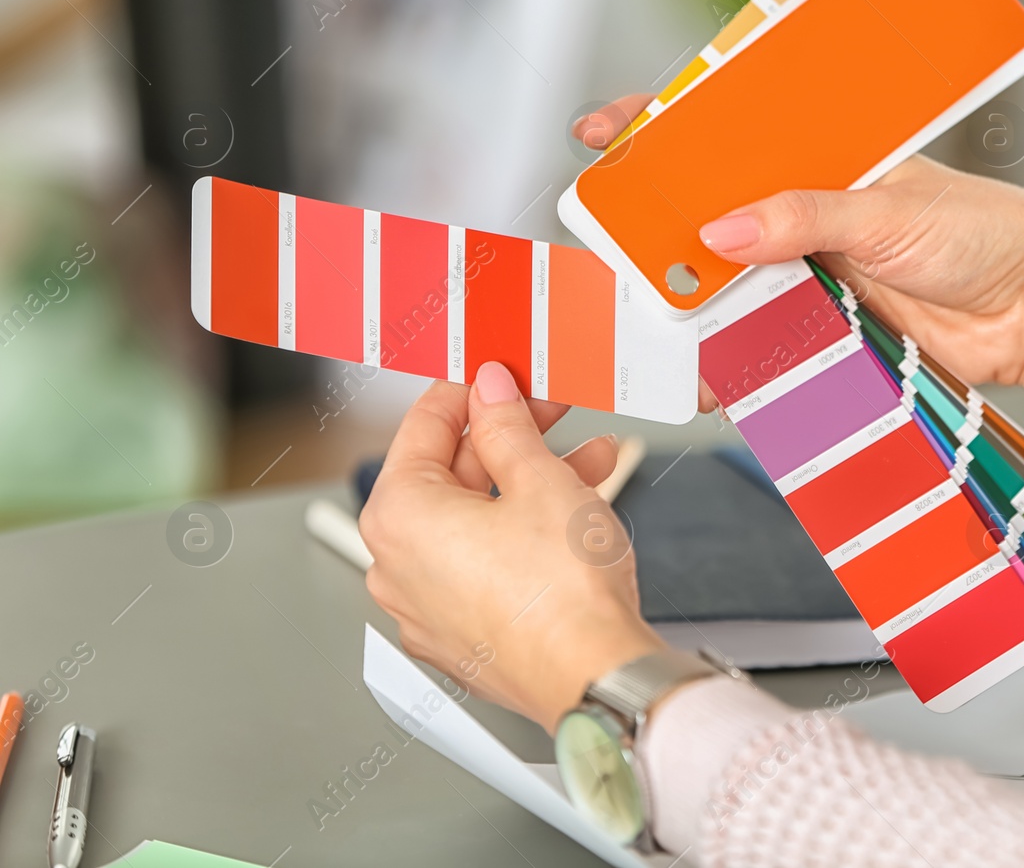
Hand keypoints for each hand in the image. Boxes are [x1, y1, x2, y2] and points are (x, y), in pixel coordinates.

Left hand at [361, 362, 663, 731]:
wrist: (594, 678)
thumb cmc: (561, 595)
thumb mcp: (539, 479)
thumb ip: (506, 426)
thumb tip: (489, 394)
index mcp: (398, 518)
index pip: (423, 426)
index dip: (471, 391)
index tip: (502, 377)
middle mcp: (398, 568)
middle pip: (449, 476)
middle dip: (510, 439)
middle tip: (552, 413)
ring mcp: (429, 609)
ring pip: (475, 522)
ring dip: (529, 483)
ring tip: (589, 461)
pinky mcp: (466, 638)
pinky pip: (486, 564)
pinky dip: (523, 532)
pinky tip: (573, 512)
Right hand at [572, 96, 1023, 420]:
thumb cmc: (984, 232)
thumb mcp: (889, 211)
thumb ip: (804, 216)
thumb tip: (721, 228)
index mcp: (821, 158)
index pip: (728, 129)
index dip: (661, 127)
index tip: (602, 135)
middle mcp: (807, 213)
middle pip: (711, 215)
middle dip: (660, 232)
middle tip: (615, 251)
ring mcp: (814, 274)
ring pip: (729, 286)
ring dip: (693, 306)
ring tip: (653, 322)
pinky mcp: (828, 331)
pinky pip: (763, 343)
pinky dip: (733, 359)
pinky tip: (710, 373)